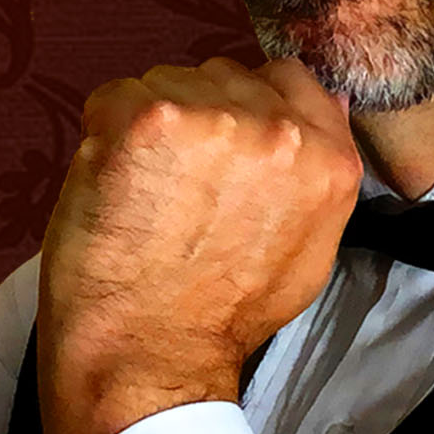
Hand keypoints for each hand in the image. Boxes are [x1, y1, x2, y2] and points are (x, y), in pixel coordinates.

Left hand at [36, 55, 361, 433]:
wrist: (151, 355)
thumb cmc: (223, 312)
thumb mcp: (308, 247)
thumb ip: (318, 169)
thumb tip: (329, 101)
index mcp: (326, 157)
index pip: (287, 79)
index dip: (246, 106)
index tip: (220, 145)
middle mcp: (276, 128)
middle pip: (222, 78)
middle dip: (197, 117)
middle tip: (177, 183)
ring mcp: (209, 117)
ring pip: (168, 82)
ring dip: (150, 124)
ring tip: (146, 190)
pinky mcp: (143, 118)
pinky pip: (115, 96)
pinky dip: (104, 133)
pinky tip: (114, 185)